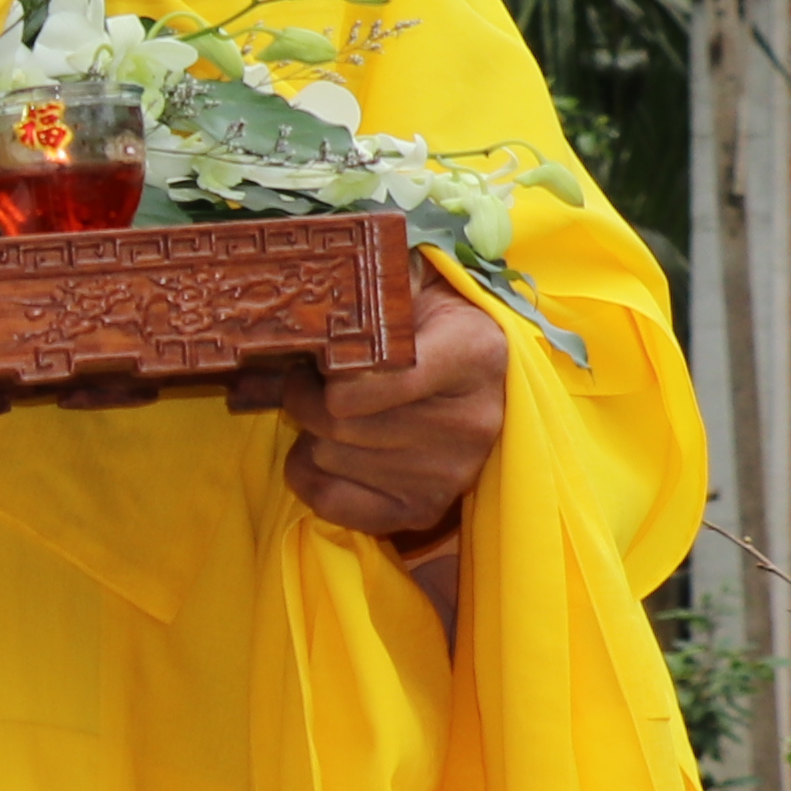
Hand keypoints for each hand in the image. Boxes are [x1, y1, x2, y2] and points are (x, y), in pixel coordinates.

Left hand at [281, 282, 506, 545]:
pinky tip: (330, 450)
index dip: (332, 368)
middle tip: (310, 379)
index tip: (324, 355)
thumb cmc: (436, 327)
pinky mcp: (425, 510)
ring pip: (328, 456)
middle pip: (339, 420)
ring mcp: (450, 474)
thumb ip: (379, 280)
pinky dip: (310, 474)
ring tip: (332, 411)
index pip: (375, 377)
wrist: (484, 380)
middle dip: (306, 396)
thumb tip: (323, 283)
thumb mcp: (420, 286)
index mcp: (475, 354)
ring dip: (311, 432)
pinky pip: (331, 501)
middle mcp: (471, 422)